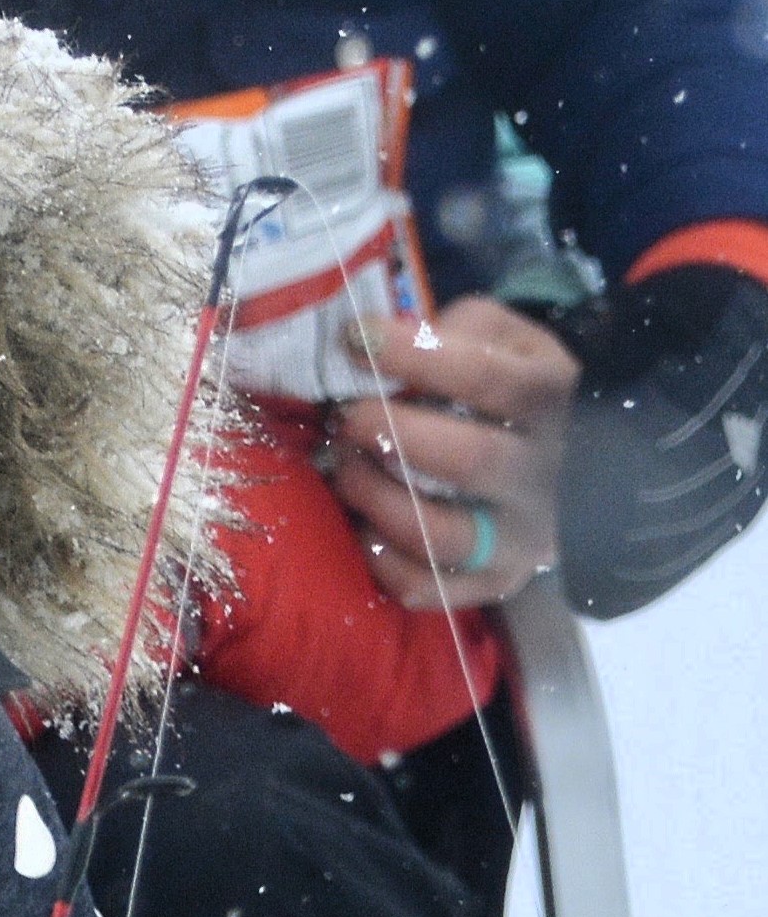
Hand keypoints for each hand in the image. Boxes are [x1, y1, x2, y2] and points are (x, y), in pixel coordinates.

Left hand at [323, 297, 579, 607]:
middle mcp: (542, 473)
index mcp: (548, 399)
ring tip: (347, 469)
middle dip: (391, 433)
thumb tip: (386, 338)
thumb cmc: (510, 394)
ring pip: (442, 534)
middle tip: (346, 418)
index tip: (354, 340)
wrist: (570, 469)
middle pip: (470, 459)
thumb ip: (456, 330)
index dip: (412, 356)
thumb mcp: (505, 342)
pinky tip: (365, 527)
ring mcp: (520, 536)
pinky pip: (426, 586)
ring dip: (376, 499)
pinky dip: (381, 560)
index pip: (485, 376)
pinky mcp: (492, 583)